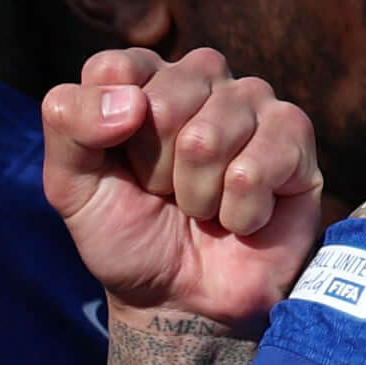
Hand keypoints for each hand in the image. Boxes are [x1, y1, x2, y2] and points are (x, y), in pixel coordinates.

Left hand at [42, 50, 324, 324]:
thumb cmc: (128, 234)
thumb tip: (132, 101)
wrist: (182, 297)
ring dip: (196, 196)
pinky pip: (255, 168)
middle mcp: (203, 81)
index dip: (108, 129)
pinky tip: (240, 217)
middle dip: (155, 169)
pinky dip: (238, 212)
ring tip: (203, 208)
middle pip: (166, 101)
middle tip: (164, 193)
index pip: (117, 68)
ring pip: (210, 137)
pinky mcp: (296, 137)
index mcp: (144, 81)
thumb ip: (69, 127)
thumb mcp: (70, 187)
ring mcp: (255, 104)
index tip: (118, 167)